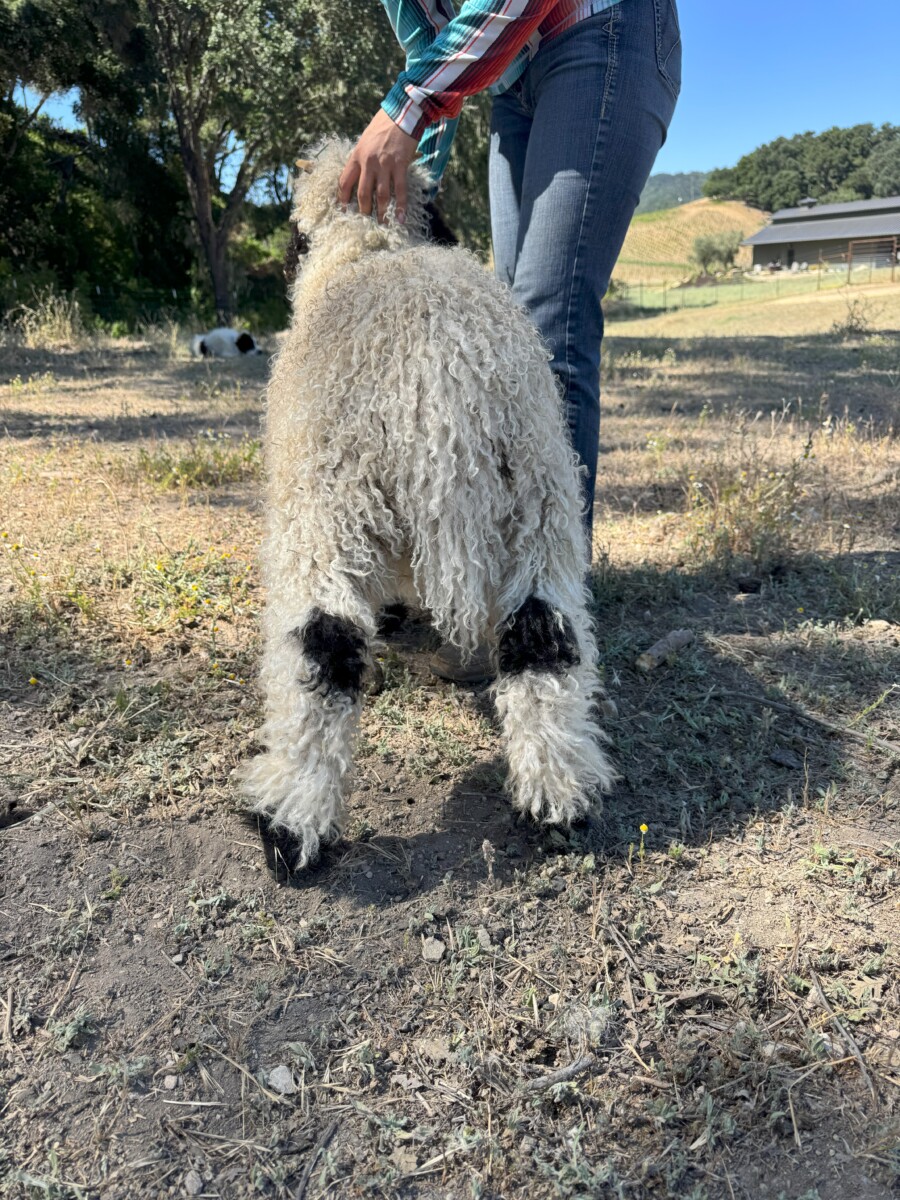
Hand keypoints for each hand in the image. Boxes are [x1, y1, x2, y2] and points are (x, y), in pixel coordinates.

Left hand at [338, 109, 417, 224]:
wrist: (401, 113)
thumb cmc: (383, 126)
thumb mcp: (364, 141)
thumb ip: (361, 158)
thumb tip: (360, 176)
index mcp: (356, 156)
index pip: (345, 182)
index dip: (343, 199)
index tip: (344, 212)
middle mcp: (368, 162)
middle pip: (362, 193)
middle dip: (363, 211)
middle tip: (365, 224)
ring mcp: (384, 164)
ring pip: (380, 195)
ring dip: (381, 212)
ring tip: (382, 225)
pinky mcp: (400, 164)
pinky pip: (400, 189)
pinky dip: (400, 206)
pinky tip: (400, 218)